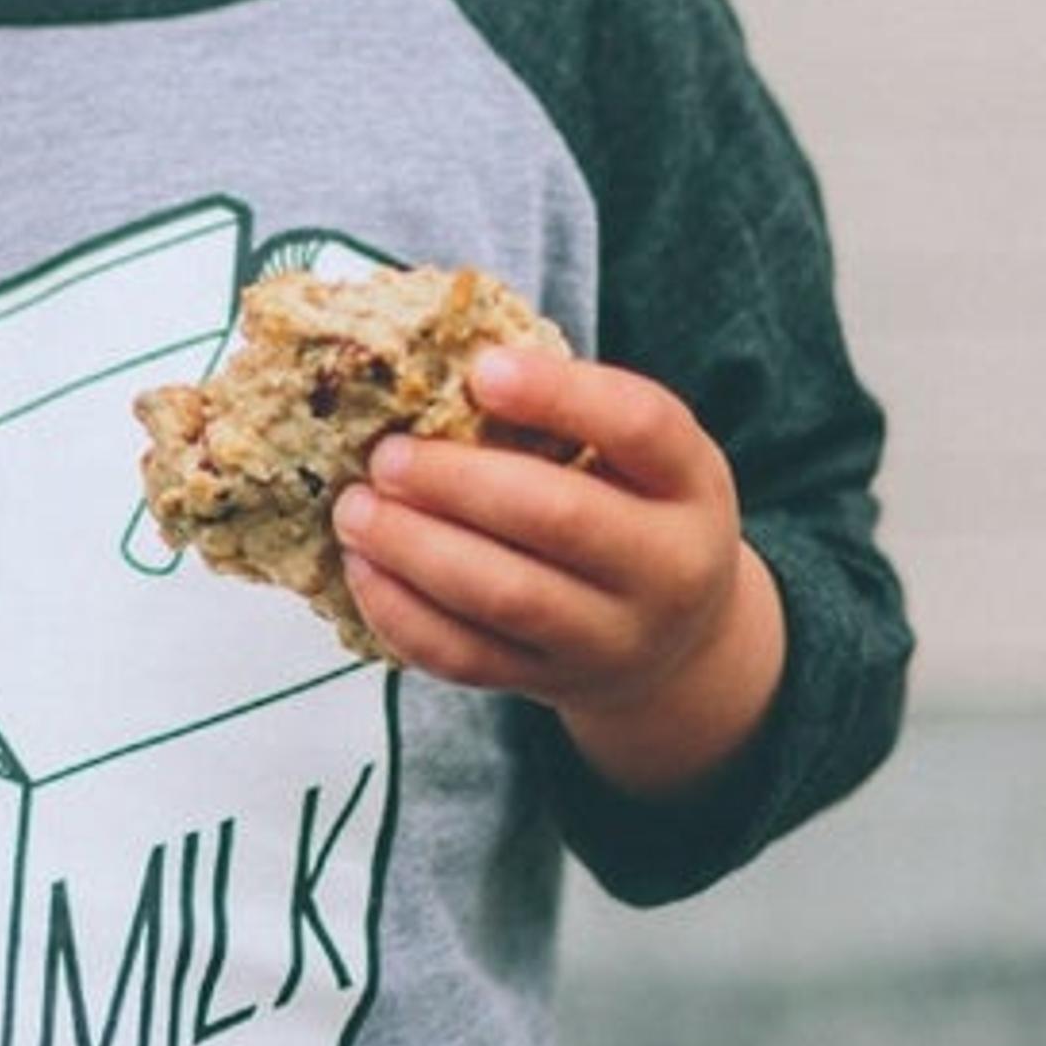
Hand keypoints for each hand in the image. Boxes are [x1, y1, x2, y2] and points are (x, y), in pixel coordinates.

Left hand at [329, 347, 786, 797]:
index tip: (481, 370)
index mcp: (690, 483)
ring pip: (506, 596)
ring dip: (414, 548)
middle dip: (456, 481)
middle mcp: (668, 566)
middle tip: (385, 456)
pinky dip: (402, 613)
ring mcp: (611, 637)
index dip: (560, 393)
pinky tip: (363, 569)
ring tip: (355, 510)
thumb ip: (569, 413)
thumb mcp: (639, 458)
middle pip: (560, 517)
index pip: (639, 426)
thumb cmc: (633, 512)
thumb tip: (441, 364)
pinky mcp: (551, 681)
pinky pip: (467, 656)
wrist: (675, 642)